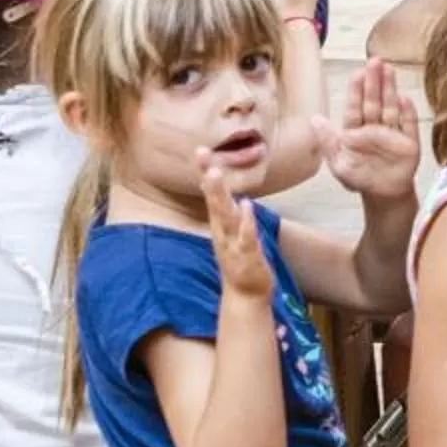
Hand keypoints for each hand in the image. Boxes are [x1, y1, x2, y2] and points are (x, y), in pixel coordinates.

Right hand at [200, 152, 272, 303]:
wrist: (246, 297)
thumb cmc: (240, 260)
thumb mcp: (231, 232)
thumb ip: (226, 211)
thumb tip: (220, 189)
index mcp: (220, 225)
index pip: (211, 195)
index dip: (205, 173)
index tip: (200, 150)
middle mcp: (222, 232)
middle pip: (213, 201)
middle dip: (208, 178)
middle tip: (201, 154)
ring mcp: (232, 244)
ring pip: (225, 217)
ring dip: (219, 197)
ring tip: (214, 175)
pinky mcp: (247, 257)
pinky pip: (245, 237)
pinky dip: (245, 222)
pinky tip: (246, 205)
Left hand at [315, 56, 419, 204]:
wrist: (382, 196)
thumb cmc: (359, 178)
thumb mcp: (339, 163)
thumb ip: (328, 141)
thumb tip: (315, 119)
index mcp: (356, 130)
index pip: (356, 106)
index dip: (357, 89)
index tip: (358, 72)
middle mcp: (375, 127)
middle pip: (375, 101)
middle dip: (375, 81)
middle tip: (376, 61)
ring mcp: (393, 133)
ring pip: (391, 107)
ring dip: (391, 89)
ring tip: (390, 70)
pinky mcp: (409, 142)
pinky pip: (408, 125)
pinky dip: (407, 113)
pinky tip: (405, 99)